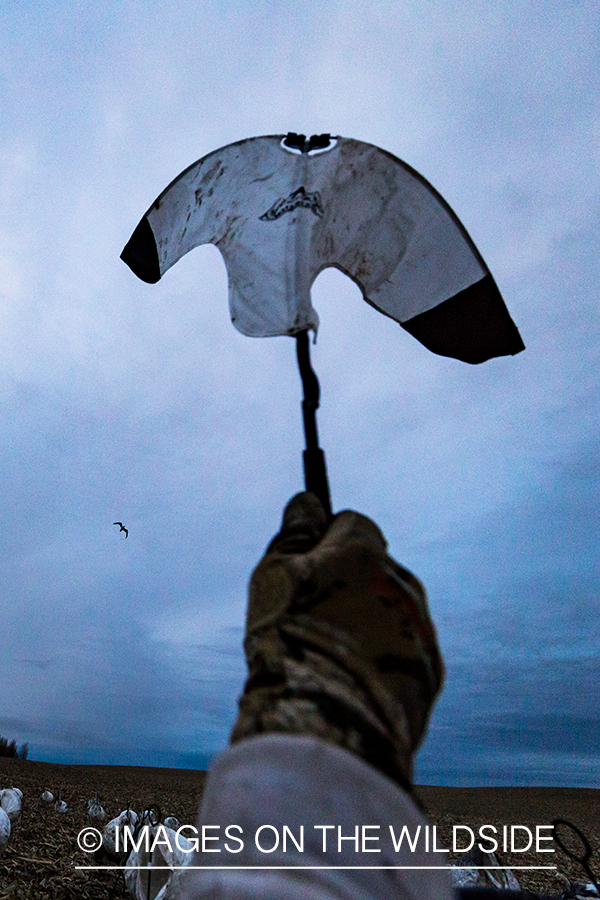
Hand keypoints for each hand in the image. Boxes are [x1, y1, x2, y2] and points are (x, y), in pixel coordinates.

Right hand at [231, 493, 443, 789]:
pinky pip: (405, 651)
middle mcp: (401, 582)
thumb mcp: (275, 577)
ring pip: (392, 610)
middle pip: (375, 567)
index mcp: (364, 553)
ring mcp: (420, 627)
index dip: (326, 541)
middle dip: (350, 582)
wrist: (329, 726)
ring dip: (369, 622)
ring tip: (333, 660)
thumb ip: (294, 533)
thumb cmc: (292, 643)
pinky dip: (384, 660)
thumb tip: (308, 500)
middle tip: (314, 619)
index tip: (307, 566)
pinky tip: (354, 684)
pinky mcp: (431, 672)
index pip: (352, 522)